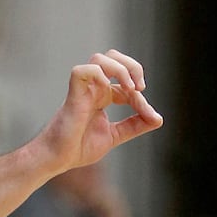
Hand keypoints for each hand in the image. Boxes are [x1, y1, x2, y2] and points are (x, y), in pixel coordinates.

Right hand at [36, 49, 162, 170]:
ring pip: (99, 59)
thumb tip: (158, 118)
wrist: (58, 159)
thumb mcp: (115, 135)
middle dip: (132, 66)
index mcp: (102, 96)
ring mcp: (83, 90)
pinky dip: (98, 75)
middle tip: (139, 88)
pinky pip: (82, 71)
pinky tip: (108, 89)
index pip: (126, 83)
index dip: (141, 96)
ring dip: (120, 68)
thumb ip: (135, 126)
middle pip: (112, 57)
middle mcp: (93, 89)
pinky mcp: (73, 95)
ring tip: (130, 88)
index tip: (149, 115)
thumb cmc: (78, 147)